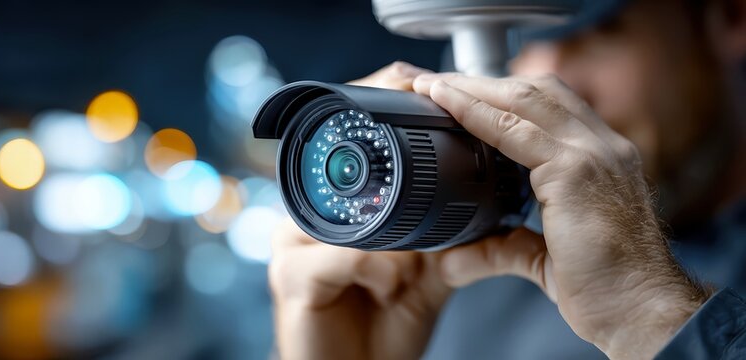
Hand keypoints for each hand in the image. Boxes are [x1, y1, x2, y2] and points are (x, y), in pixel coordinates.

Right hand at [270, 62, 449, 359]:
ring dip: (390, 238)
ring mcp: (291, 247)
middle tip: (430, 179)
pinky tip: (389, 288)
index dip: (385, 115)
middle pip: (336, 164)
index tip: (431, 104)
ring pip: (346, 211)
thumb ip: (448, 236)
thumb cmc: (383, 326)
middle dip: (385, 168)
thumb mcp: (424, 273)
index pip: (351, 149)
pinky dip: (379, 271)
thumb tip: (487, 198)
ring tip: (409, 265)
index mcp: (331, 209)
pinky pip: (343, 257)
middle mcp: (304, 219)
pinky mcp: (290, 280)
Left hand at [412, 73, 710, 358]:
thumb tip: (463, 254)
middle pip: (536, 90)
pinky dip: (475, 112)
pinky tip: (447, 104)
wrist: (643, 313)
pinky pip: (514, 130)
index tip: (463, 93)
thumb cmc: (609, 289)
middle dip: (482, 82)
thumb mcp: (548, 258)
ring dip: (472, 88)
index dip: (504, 94)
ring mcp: (593, 154)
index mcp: (602, 160)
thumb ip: (508, 245)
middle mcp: (602, 148)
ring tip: (432, 87)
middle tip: (436, 83)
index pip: (550, 108)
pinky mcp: (576, 171)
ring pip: (523, 99)